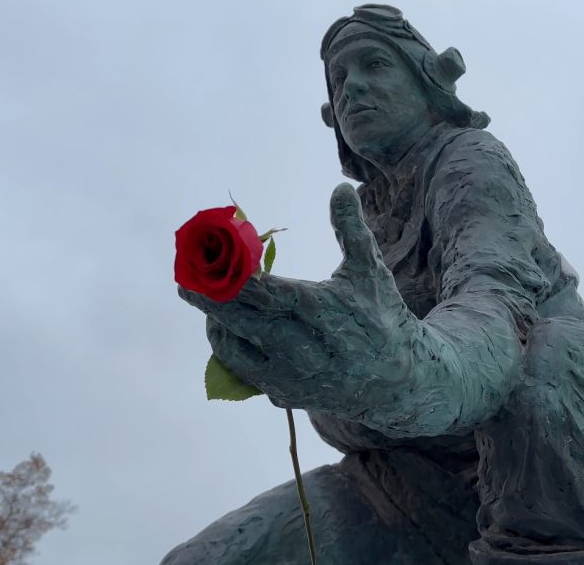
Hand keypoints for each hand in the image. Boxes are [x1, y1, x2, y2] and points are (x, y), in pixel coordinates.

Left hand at [178, 183, 413, 395]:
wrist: (398, 381)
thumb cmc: (382, 317)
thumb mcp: (370, 270)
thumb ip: (350, 229)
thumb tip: (340, 188)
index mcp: (320, 312)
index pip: (262, 293)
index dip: (229, 277)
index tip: (205, 261)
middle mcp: (300, 348)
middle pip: (238, 321)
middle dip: (207, 299)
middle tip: (185, 281)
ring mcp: (289, 376)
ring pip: (234, 349)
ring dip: (216, 323)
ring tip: (207, 301)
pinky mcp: (284, 395)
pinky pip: (242, 371)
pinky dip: (230, 347)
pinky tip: (227, 329)